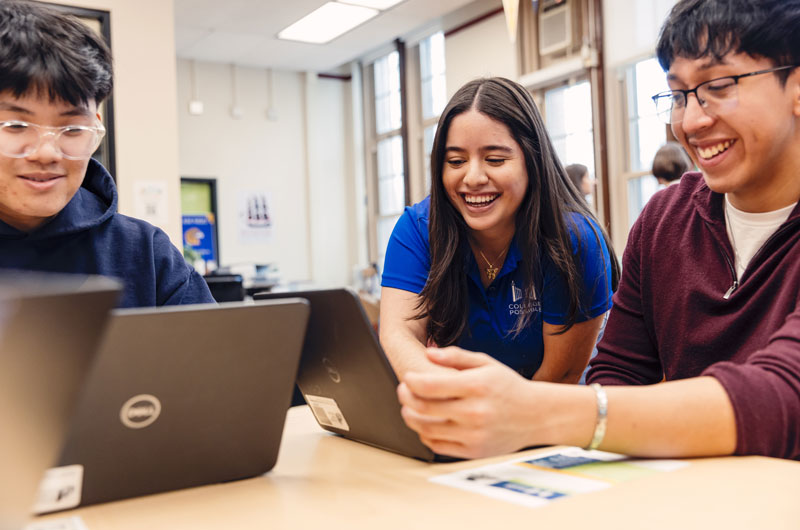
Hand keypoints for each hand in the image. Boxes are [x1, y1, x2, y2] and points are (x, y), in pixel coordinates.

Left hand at [397, 346, 534, 458]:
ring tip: (410, 407)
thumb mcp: (487, 363)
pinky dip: (424, 434)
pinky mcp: (473, 451)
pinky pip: (437, 445)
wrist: (536, 415)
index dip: (410, 381)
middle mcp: (474, 412)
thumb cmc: (508, 387)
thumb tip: (428, 353)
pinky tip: (425, 423)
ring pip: (426, 429)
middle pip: (423, 408)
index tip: (407, 377)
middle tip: (403, 390)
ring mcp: (473, 434)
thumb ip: (456, 356)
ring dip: (410, 417)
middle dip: (405, 397)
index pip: (429, 385)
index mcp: (476, 386)